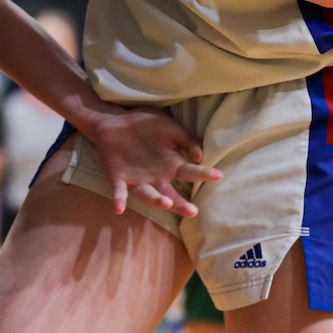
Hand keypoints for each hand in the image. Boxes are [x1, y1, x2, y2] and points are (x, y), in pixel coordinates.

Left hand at [91, 108, 221, 217]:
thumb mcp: (170, 128)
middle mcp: (156, 178)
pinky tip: (119, 208)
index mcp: (171, 165)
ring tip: (166, 203)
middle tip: (192, 211)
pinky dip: (119, 199)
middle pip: (171, 194)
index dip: (204, 174)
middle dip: (181, 204)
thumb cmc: (145, 124)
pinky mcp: (118, 178)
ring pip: (148, 194)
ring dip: (156, 200)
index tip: (217, 175)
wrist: (115, 122)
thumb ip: (187, 139)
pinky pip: (119, 191)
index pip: (191, 172)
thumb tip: (200, 155)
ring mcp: (137, 180)